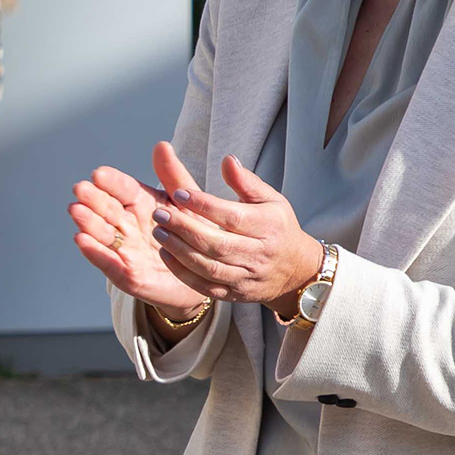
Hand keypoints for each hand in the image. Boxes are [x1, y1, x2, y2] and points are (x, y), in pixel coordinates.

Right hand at [70, 143, 211, 318]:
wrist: (207, 275)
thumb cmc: (195, 235)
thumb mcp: (187, 203)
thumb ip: (173, 176)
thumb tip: (161, 145)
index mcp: (142, 205)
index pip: (123, 190)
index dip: (111, 182)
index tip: (99, 173)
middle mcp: (128, 226)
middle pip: (107, 210)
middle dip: (93, 200)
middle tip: (80, 189)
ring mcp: (125, 250)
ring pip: (102, 234)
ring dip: (88, 223)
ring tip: (76, 210)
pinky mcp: (126, 275)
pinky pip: (109, 263)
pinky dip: (95, 253)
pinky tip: (81, 239)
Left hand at [144, 148, 326, 314]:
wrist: (296, 271)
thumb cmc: (278, 228)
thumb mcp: (271, 201)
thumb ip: (246, 182)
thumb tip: (227, 160)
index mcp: (268, 227)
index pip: (232, 217)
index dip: (204, 205)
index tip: (179, 193)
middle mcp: (258, 254)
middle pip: (217, 244)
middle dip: (185, 228)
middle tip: (160, 213)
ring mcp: (246, 277)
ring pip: (209, 267)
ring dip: (180, 250)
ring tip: (158, 231)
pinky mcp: (235, 294)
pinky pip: (206, 287)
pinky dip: (183, 272)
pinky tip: (166, 254)